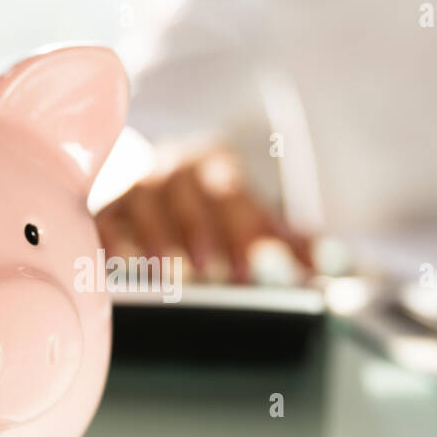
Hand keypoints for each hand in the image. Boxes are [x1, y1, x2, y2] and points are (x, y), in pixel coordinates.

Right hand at [95, 146, 311, 281]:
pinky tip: (119, 264)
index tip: (252, 269)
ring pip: (145, 200)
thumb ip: (292, 242)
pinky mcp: (109, 207)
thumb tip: (330, 262)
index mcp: (217, 165)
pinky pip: (105, 217)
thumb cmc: (218, 211)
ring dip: (155, 235)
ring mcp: (139, 185)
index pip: (232, 194)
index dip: (243, 231)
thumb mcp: (257, 218)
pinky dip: (109, 238)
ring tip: (167, 271)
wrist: (169, 184)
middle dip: (200, 230)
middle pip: (187, 194)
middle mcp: (175, 168)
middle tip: (211, 269)